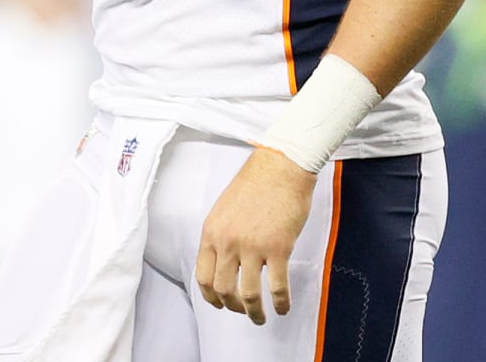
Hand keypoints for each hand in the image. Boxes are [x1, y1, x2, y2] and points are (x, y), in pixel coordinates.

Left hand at [195, 146, 317, 324]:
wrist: (280, 167)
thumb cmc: (255, 184)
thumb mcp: (224, 209)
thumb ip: (221, 235)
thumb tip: (223, 261)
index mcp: (212, 231)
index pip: (203, 275)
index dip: (210, 296)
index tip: (220, 303)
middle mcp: (228, 241)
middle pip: (223, 289)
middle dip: (232, 307)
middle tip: (242, 312)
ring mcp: (252, 247)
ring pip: (248, 295)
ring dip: (254, 313)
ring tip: (260, 318)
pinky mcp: (278, 249)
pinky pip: (277, 287)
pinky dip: (280, 303)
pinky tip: (283, 307)